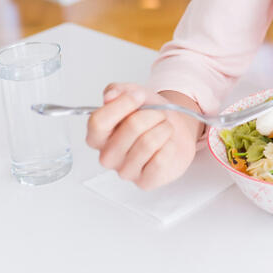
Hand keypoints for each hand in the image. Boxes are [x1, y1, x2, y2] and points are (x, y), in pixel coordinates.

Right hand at [85, 83, 199, 189]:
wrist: (174, 131)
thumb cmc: (151, 116)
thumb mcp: (135, 94)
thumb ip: (119, 90)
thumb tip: (110, 96)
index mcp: (98, 136)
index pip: (98, 121)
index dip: (122, 104)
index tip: (138, 96)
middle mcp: (107, 156)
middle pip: (131, 127)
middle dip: (152, 114)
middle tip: (158, 115)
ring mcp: (125, 171)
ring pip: (148, 142)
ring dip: (164, 129)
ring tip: (164, 129)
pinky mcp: (145, 181)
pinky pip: (160, 160)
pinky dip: (170, 146)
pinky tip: (167, 146)